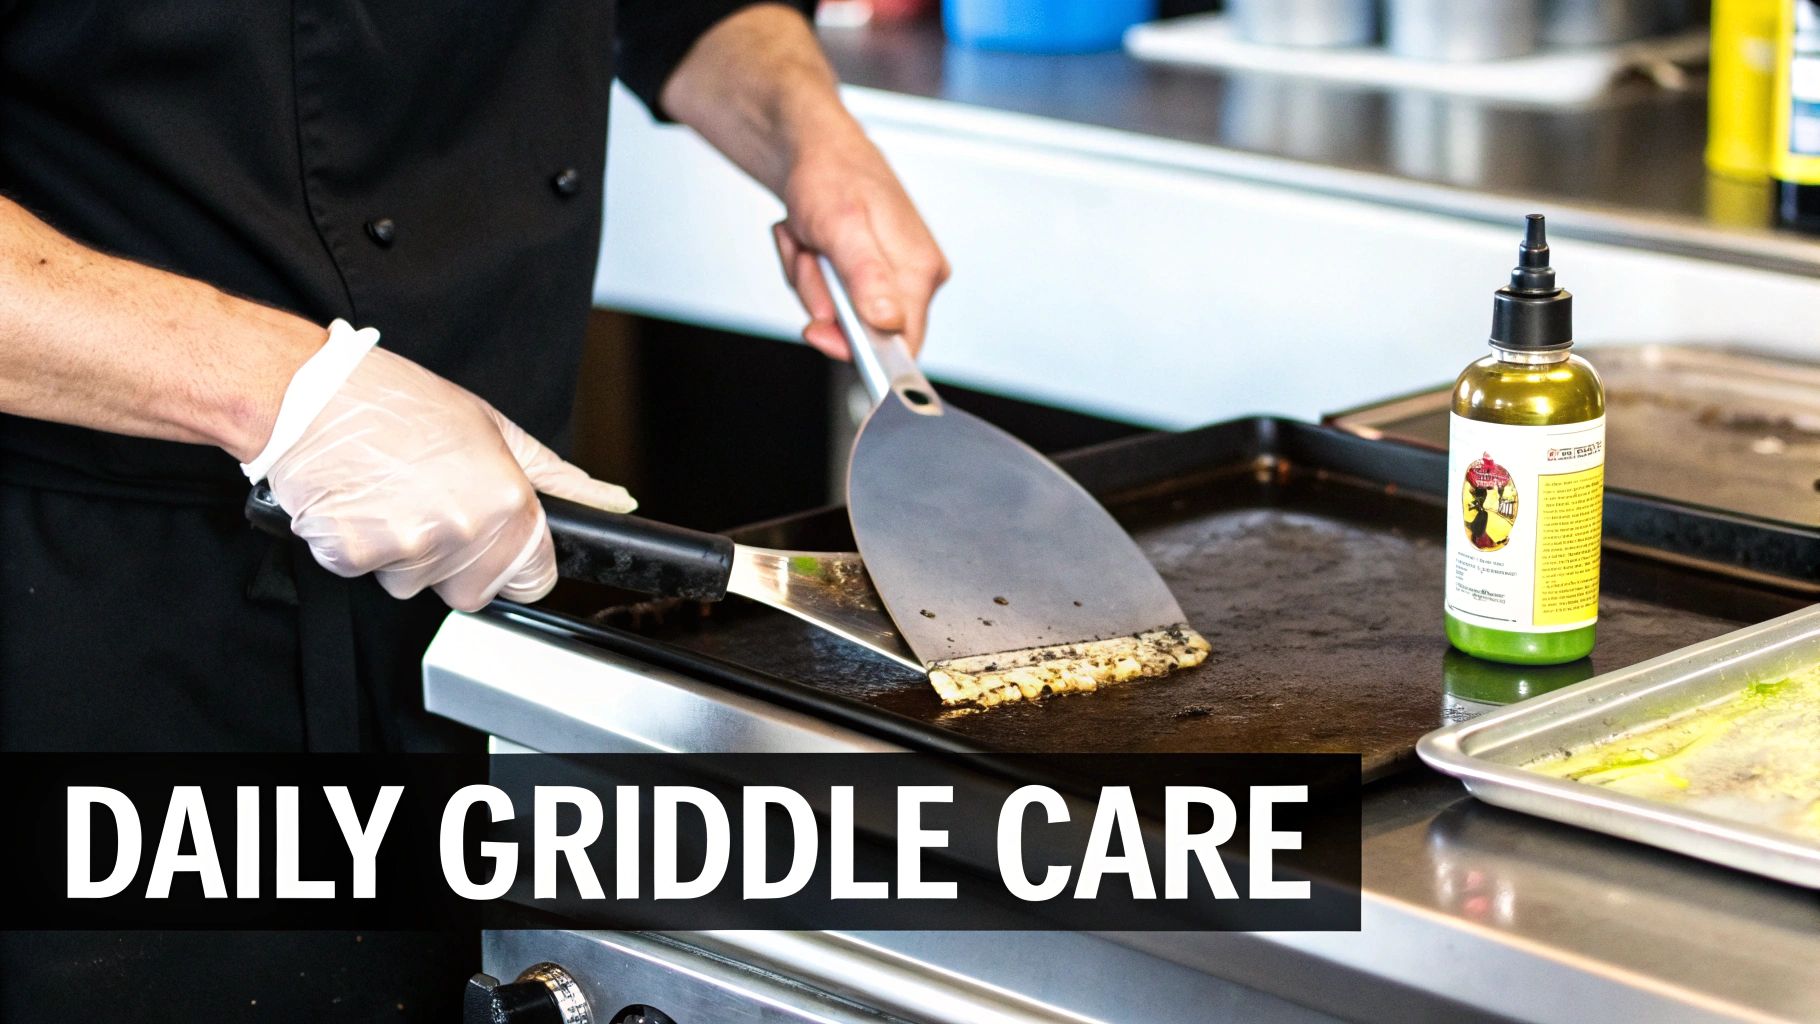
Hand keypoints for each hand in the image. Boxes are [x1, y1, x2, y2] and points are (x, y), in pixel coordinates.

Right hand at [264, 345, 635, 610]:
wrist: (308, 393)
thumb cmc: (397, 403)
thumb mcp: (493, 428)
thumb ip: (554, 477)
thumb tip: (614, 502)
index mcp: (504, 500)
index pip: (536, 579)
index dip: (520, 564)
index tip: (503, 546)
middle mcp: (462, 530)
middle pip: (477, 592)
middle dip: (462, 563)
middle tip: (436, 507)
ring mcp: (407, 549)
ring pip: (419, 585)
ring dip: (408, 553)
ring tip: (392, 494)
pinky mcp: (353, 557)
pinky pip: (369, 573)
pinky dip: (363, 546)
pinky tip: (360, 502)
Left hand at [650, 3, 947, 358]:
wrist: (811, 143)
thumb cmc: (829, 173)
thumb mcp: (842, 227)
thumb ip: (867, 279)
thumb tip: (889, 322)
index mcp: (921, 271)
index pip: (902, 346)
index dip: (855, 347)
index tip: (819, 329)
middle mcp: (915, 276)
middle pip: (864, 332)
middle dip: (823, 298)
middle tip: (813, 255)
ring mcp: (892, 273)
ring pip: (839, 313)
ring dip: (810, 280)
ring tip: (810, 240)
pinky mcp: (870, 270)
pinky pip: (830, 295)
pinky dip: (809, 269)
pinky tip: (810, 238)